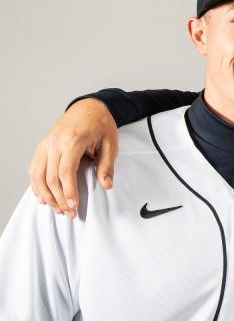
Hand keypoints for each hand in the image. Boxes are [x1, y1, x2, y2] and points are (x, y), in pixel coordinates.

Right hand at [29, 99, 118, 216]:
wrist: (89, 107)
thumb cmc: (101, 125)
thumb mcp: (111, 144)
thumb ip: (107, 165)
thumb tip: (106, 185)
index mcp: (73, 141)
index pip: (66, 171)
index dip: (68, 191)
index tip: (74, 206)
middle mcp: (55, 142)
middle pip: (51, 177)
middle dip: (59, 198)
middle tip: (69, 213)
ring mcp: (45, 144)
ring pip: (38, 175)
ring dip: (46, 195)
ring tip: (57, 209)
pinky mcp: (42, 146)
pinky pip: (34, 168)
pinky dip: (36, 185)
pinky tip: (43, 197)